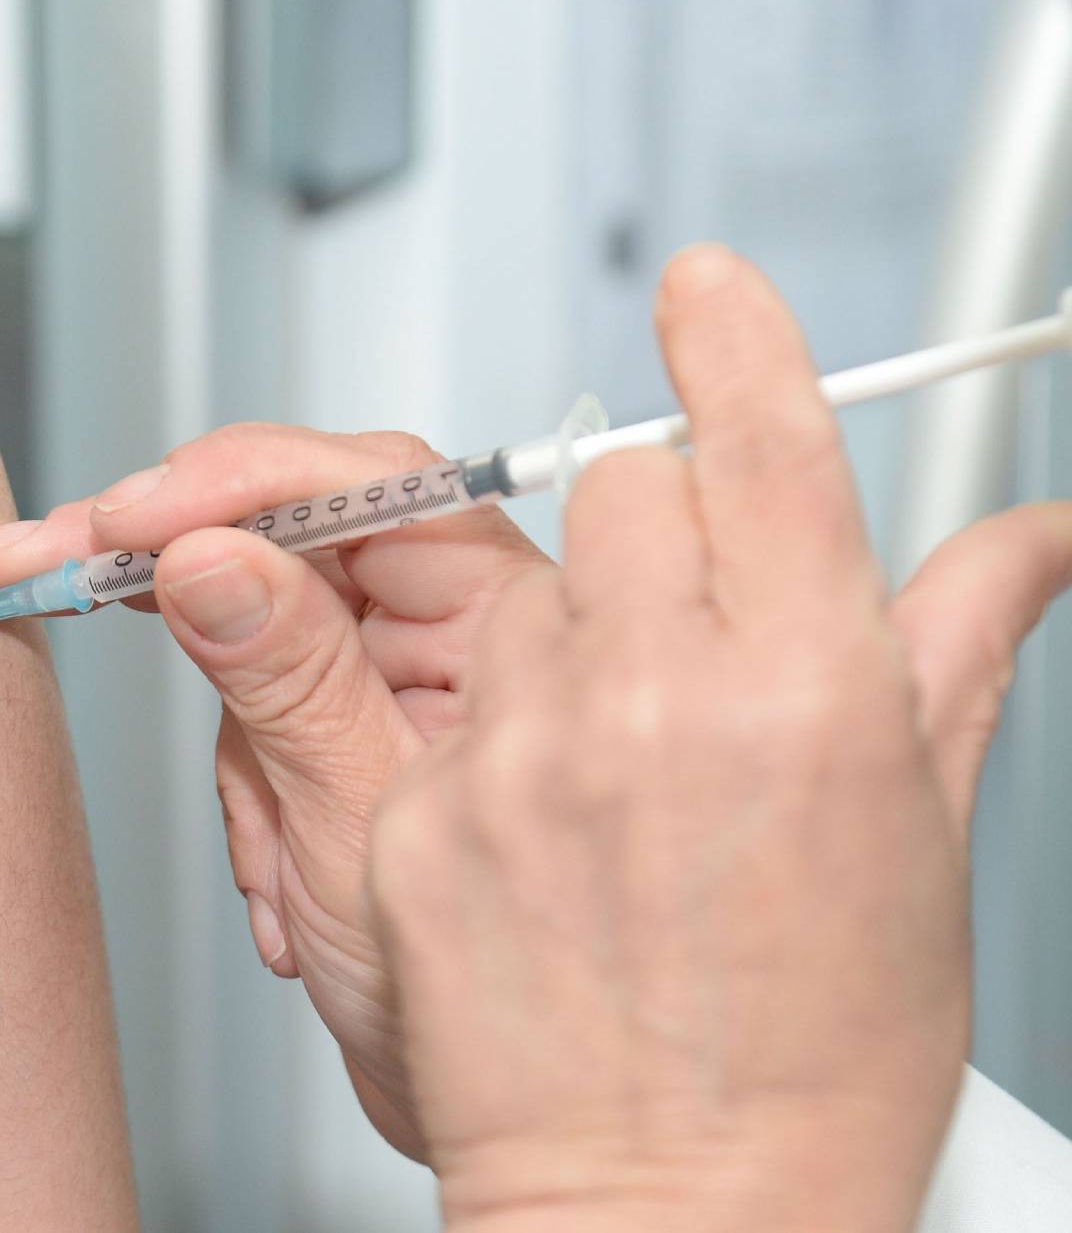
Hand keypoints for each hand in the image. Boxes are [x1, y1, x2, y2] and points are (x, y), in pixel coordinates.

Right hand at [0, 425, 554, 1156]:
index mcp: (506, 621)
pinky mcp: (353, 726)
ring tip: (274, 859)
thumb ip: (287, 678)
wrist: (518, 1117)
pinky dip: (242, 794)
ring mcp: (400, 679)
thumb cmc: (502, 994)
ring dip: (234, 750)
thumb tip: (209, 553)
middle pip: (293, 536)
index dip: (233, 482)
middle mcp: (459, 631)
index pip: (367, 487)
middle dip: (171, 563)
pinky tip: (285, 883)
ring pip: (256, 631)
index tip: (125, 519)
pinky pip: (253, 709)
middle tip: (40, 561)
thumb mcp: (362, 823)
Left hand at [368, 247, 1071, 1231]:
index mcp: (807, 688)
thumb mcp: (920, 836)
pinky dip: (488, 733)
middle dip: (655, 539)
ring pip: (522, 594)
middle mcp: (659, 699)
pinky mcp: (421, 815)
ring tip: (610, 767)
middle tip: (681, 644)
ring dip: (565, 640)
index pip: (756, 445)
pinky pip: (444, 705)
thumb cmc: (815, 1055)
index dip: (728, 343)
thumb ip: (955, 649)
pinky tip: (542, 829)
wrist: (678, 1207)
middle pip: (622, 496)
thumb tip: (1034, 537)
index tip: (699, 290)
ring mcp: (525, 755)